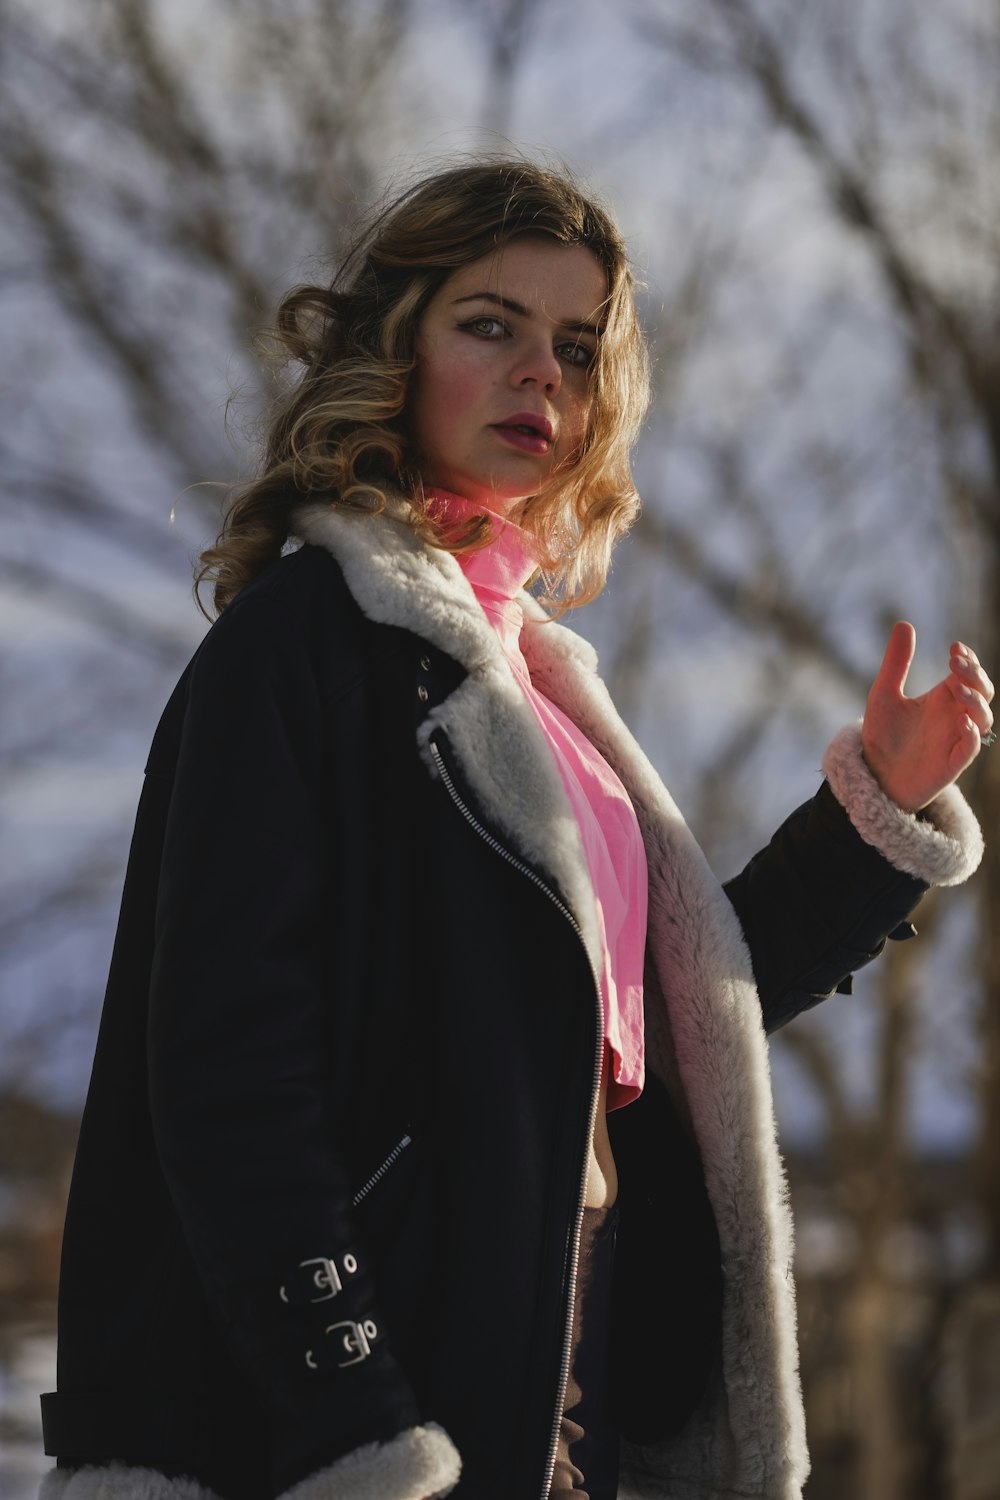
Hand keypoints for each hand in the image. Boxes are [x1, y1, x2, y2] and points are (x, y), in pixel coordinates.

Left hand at [860, 622, 993, 811]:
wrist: (873, 776)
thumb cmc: (883, 737)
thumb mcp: (884, 694)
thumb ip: (896, 663)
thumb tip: (905, 624)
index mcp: (942, 698)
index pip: (969, 675)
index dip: (969, 660)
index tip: (955, 647)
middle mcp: (954, 717)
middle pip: (983, 692)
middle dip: (975, 675)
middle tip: (955, 662)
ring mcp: (955, 740)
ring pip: (984, 718)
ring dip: (975, 701)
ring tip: (956, 688)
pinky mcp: (951, 763)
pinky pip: (972, 749)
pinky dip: (972, 735)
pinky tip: (961, 722)